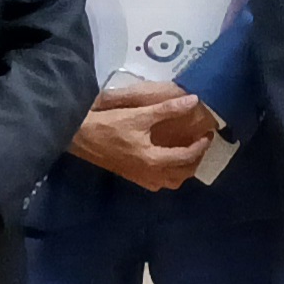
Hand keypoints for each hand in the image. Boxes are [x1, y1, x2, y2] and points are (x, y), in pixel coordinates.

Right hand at [70, 84, 211, 192]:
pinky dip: (169, 174)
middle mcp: (149, 174)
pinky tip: (167, 161)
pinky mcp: (130, 176)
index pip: (187, 157)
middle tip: (200, 144)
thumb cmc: (107, 124)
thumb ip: (168, 109)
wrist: (76, 136)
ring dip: (183, 170)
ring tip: (188, 153)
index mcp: (153, 160)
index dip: (201, 146)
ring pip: (170, 182)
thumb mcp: (139, 114)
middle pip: (182, 175)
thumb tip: (193, 101)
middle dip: (195, 161)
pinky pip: (157, 182)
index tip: (207, 134)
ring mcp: (139, 178)